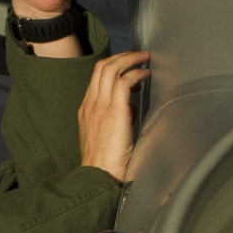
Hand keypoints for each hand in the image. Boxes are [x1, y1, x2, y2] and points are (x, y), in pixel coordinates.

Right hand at [77, 50, 151, 182]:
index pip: (97, 77)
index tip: (128, 67)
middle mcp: (91, 104)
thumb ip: (115, 119)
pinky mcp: (114, 112)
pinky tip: (146, 76)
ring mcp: (100, 106)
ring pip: (111, 68)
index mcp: (86, 110)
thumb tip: (130, 109)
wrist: (98, 177)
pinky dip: (136, 74)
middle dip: (123, 56)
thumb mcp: (106, 136)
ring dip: (130, 59)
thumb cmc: (105, 164)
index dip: (114, 66)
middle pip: (102, 67)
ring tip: (145, 59)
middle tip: (139, 55)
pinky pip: (124, 81)